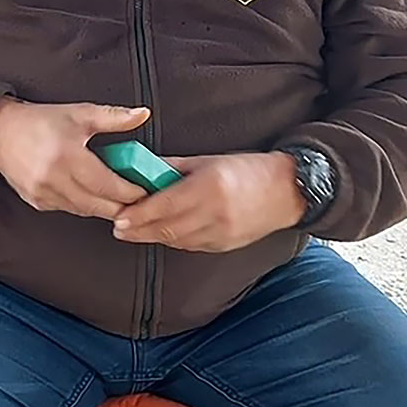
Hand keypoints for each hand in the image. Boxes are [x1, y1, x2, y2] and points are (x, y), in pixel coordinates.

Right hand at [0, 100, 151, 219]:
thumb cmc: (38, 122)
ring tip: (116, 195)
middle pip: (100, 206)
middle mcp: (54, 178)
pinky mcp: (37, 202)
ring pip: (86, 211)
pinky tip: (90, 193)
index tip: (143, 189)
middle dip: (122, 204)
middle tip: (135, 196)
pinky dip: (84, 205)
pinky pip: (69, 210)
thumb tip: (141, 115)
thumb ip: (113, 117)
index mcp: (67, 156)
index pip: (108, 185)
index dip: (131, 192)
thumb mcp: (79, 114)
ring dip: (103, 206)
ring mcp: (44, 193)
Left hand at [111, 152, 301, 252]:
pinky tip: (162, 234)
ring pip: (176, 240)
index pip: (164, 206)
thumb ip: (173, 167)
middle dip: (138, 231)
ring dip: (152, 237)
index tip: (119, 219)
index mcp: (209, 187)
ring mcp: (221, 233)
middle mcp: (214, 213)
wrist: (288, 191)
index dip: (138, 216)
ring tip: (134, 231)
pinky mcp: (226, 245)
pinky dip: (173, 240)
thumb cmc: (247, 169)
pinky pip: (191, 245)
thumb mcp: (207, 160)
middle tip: (119, 229)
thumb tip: (143, 169)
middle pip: (166, 228)